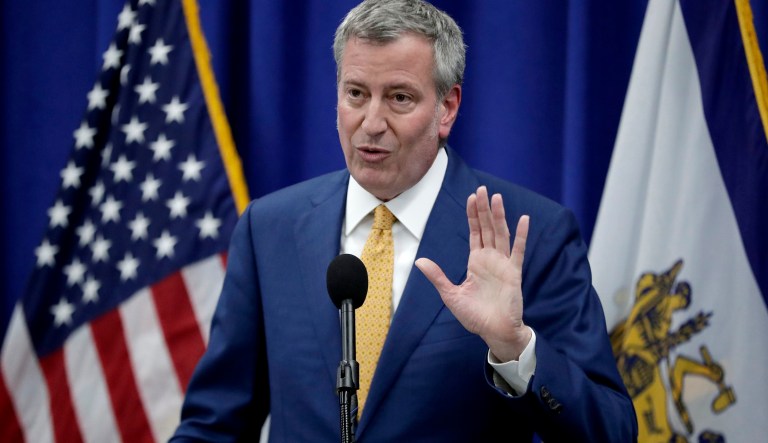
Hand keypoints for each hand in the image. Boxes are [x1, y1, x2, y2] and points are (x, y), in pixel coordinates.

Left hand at [415, 186, 531, 361]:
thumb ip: (438, 277)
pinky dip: (521, 235)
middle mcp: (490, 259)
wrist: (494, 332)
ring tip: (497, 198)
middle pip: (487, 228)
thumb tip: (418, 261)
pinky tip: (524, 219)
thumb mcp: (451, 295)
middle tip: (482, 189)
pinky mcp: (514, 273)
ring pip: (501, 234)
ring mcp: (503, 265)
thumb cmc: (475, 316)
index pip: (475, 233)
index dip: (473, 216)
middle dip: (484, 209)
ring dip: (499, 216)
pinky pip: (518, 251)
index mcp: (476, 262)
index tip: (471, 198)